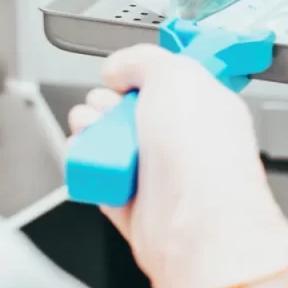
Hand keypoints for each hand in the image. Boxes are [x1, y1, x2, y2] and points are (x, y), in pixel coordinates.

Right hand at [69, 44, 287, 287]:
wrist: (196, 228)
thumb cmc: (204, 156)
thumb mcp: (175, 74)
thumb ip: (141, 59)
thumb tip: (117, 69)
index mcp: (201, 106)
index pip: (163, 80)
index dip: (138, 74)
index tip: (124, 76)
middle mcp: (179, 140)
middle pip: (125, 107)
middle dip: (105, 102)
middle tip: (110, 109)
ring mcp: (155, 174)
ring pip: (106, 139)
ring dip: (91, 130)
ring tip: (95, 132)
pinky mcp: (131, 205)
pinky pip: (95, 175)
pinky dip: (84, 164)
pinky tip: (89, 157)